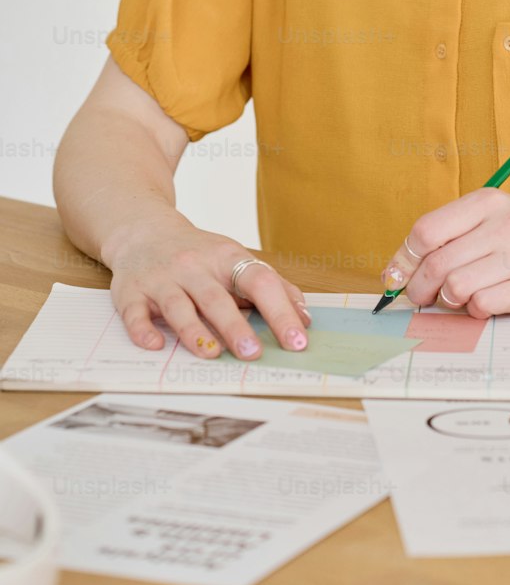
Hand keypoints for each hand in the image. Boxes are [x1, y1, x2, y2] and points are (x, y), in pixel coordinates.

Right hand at [104, 214, 311, 360]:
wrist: (144, 230)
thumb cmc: (198, 254)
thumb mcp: (235, 259)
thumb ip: (270, 285)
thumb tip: (304, 316)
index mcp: (227, 258)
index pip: (259, 282)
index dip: (280, 311)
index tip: (297, 340)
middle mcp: (194, 266)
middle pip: (216, 298)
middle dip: (235, 327)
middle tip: (254, 354)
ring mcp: (162, 278)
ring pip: (178, 306)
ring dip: (194, 332)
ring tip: (212, 354)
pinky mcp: (131, 291)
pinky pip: (135, 312)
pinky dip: (143, 330)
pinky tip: (156, 346)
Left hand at [380, 189, 509, 317]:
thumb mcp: (499, 217)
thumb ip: (456, 234)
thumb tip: (402, 265)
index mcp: (489, 202)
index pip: (427, 230)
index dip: (403, 258)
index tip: (395, 277)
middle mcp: (505, 225)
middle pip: (436, 263)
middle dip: (420, 288)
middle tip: (421, 298)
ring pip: (456, 286)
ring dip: (449, 300)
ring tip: (459, 299)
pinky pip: (483, 305)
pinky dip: (476, 311)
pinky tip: (486, 304)